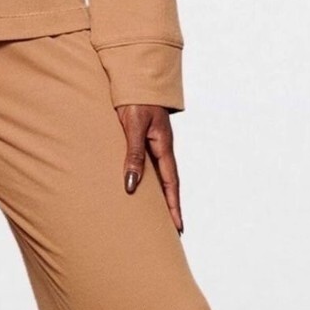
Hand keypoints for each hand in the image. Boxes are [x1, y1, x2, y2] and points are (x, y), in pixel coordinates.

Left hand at [116, 104, 182, 234]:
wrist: (135, 78)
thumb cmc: (135, 100)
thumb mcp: (133, 126)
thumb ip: (133, 154)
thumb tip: (132, 185)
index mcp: (163, 147)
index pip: (170, 184)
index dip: (173, 206)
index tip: (177, 228)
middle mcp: (161, 149)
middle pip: (168, 184)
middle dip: (171, 207)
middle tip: (173, 231)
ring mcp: (154, 144)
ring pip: (159, 176)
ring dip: (160, 196)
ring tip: (157, 216)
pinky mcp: (144, 140)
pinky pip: (148, 165)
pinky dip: (148, 181)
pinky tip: (140, 188)